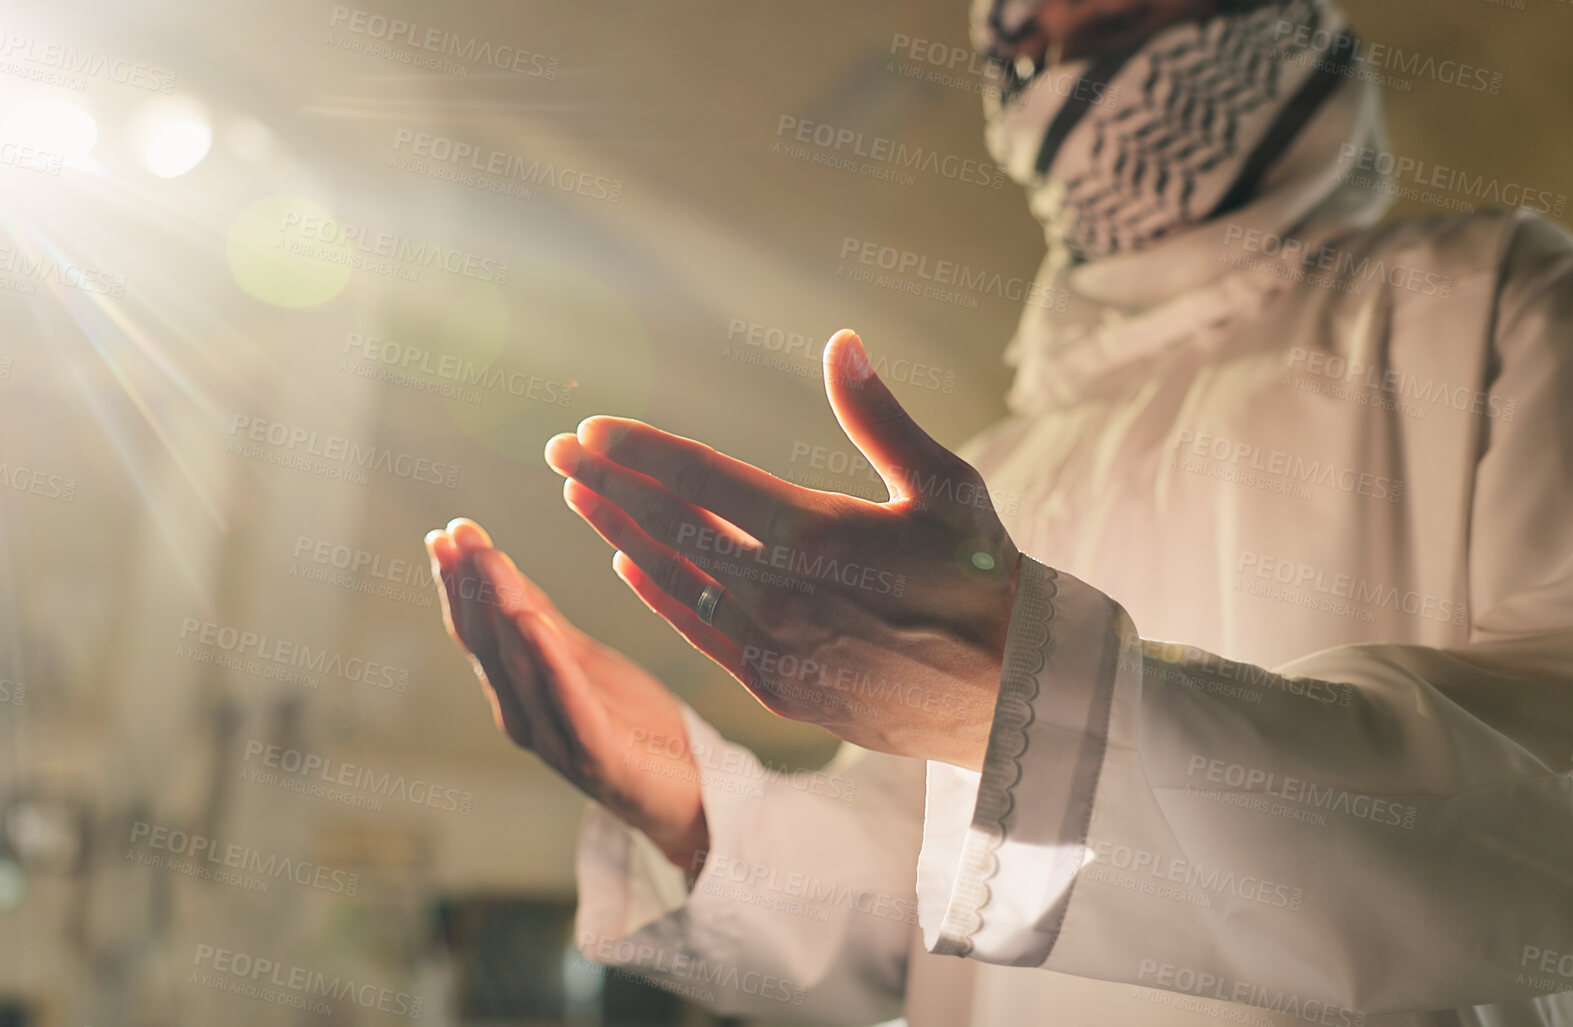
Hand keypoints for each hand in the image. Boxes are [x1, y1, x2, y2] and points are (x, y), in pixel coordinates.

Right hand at [425, 518, 708, 868]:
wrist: (689, 793)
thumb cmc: (635, 727)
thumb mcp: (585, 662)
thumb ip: (543, 626)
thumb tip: (501, 573)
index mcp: (521, 694)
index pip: (482, 631)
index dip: (461, 583)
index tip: (448, 534)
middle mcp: (527, 717)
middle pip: (491, 646)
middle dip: (470, 588)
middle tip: (453, 538)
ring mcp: (558, 739)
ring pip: (520, 668)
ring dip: (501, 610)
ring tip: (488, 564)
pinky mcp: (597, 754)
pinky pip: (567, 702)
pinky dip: (547, 662)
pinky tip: (532, 624)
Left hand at [544, 330, 1021, 771]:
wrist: (1011, 689)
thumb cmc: (983, 574)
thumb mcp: (945, 485)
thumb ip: (880, 416)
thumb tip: (841, 342)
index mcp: (818, 531)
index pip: (702, 480)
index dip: (640, 451)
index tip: (593, 428)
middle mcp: (783, 591)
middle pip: (671, 527)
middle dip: (609, 485)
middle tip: (560, 453)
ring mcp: (776, 647)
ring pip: (674, 581)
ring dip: (620, 536)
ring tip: (577, 499)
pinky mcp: (779, 689)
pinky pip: (700, 634)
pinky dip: (658, 597)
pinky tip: (628, 568)